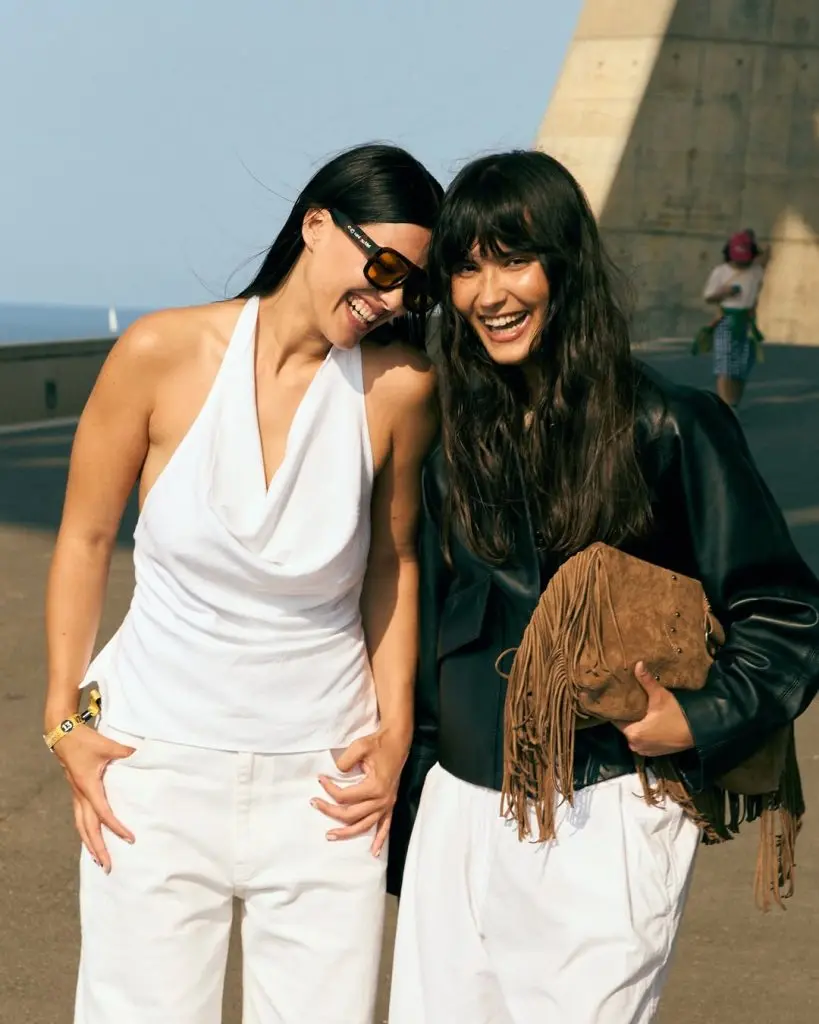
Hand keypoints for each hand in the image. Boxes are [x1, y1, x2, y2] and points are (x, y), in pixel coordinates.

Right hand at [52, 726, 135, 871]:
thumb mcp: (108, 745)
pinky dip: (86, 831)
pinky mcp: (76, 792)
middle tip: (108, 867)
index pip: (104, 814)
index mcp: (88, 787)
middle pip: (87, 829)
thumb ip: (127, 752)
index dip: (116, 827)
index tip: (130, 839)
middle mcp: (80, 795)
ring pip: (81, 826)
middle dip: (98, 848)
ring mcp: (76, 795)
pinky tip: (92, 838)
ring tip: (99, 860)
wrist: (63, 734)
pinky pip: (80, 818)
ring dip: (90, 844)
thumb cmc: (85, 741)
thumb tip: (145, 756)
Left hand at [311, 727, 409, 856]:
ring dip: (347, 833)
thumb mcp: (359, 746)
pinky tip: (373, 851)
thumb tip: (335, 774)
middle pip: (351, 814)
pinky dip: (380, 840)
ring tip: (330, 835)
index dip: (329, 789)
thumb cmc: (378, 743)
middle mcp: (381, 800)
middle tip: (315, 804)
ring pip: (364, 825)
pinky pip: (385, 826)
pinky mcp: (390, 804)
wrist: (397, 742)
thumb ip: (345, 761)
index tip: (320, 778)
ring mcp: (386, 804)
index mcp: (375, 787)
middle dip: (330, 811)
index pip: (345, 796)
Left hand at [614, 661, 694, 756]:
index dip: (617, 709)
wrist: (698, 733)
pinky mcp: (653, 752)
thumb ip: (647, 681)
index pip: (616, 720)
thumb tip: (638, 664)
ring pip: (634, 734)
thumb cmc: (677, 716)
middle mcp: (635, 745)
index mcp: (632, 733)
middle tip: (628, 701)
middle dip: (627, 715)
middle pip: (625, 727)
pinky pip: (643, 740)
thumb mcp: (660, 697)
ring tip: (638, 709)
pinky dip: (644, 732)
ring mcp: (645, 750)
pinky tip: (647, 720)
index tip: (617, 699)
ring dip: (636, 724)